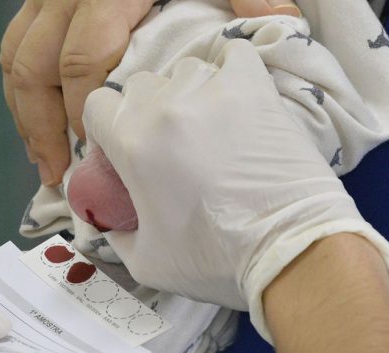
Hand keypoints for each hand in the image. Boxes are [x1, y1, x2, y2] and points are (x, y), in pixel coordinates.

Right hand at [0, 0, 300, 185]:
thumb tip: (283, 26)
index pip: (82, 60)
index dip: (84, 111)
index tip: (96, 153)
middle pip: (33, 68)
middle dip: (41, 127)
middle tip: (57, 172)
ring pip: (14, 57)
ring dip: (23, 112)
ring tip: (41, 157)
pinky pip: (14, 44)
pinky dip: (19, 85)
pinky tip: (34, 116)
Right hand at [78, 40, 388, 338]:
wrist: (291, 250)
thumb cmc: (215, 260)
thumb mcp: (145, 261)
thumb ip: (116, 234)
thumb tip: (109, 220)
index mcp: (133, 143)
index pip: (98, 106)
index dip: (104, 128)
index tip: (120, 150)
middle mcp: (166, 108)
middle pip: (139, 86)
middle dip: (142, 113)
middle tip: (164, 146)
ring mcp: (213, 92)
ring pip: (183, 72)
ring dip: (185, 95)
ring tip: (204, 127)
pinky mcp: (255, 88)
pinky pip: (233, 56)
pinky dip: (228, 71)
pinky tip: (231, 97)